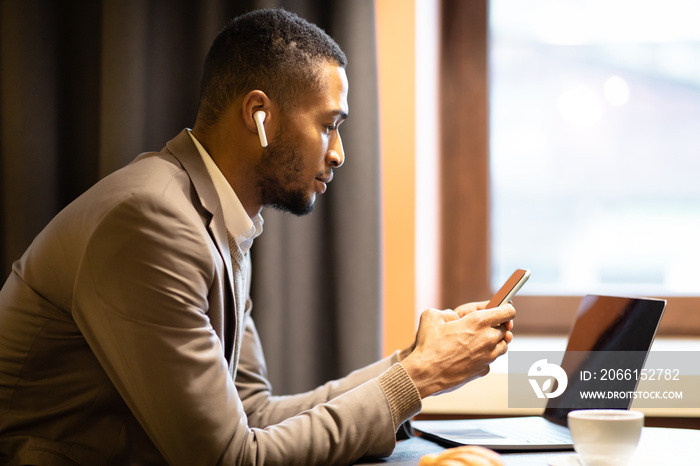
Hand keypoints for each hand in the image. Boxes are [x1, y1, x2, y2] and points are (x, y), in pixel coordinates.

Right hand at [400, 302, 515, 397]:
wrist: (425, 374)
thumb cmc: (427, 344)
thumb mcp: (432, 316)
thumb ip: (447, 312)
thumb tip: (452, 317)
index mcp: (478, 321)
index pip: (508, 311)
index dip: (506, 309)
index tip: (502, 310)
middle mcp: (488, 339)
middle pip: (504, 329)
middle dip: (496, 326)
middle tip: (481, 327)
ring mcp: (488, 357)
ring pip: (502, 346)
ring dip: (494, 342)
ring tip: (477, 341)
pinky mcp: (483, 370)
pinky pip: (490, 360)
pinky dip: (483, 356)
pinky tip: (468, 355)